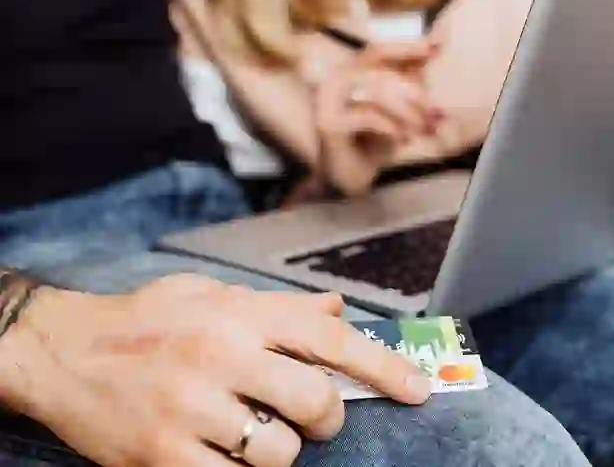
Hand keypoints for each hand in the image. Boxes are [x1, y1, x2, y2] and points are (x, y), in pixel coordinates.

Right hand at [0, 275, 430, 466]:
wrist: (63, 351)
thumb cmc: (145, 320)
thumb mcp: (212, 295)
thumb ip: (279, 305)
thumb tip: (336, 310)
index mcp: (239, 313)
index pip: (330, 337)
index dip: (382, 366)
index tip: (418, 389)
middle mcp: (221, 355)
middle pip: (315, 401)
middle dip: (327, 418)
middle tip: (313, 417)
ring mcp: (192, 407)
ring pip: (279, 450)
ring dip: (279, 449)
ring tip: (251, 431)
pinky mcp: (164, 454)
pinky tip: (222, 451)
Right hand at [312, 39, 445, 194]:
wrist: (351, 179)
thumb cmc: (375, 140)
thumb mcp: (399, 106)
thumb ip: (414, 75)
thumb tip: (439, 40)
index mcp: (349, 72)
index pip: (378, 51)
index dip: (406, 48)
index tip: (436, 48)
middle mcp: (333, 81)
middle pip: (380, 72)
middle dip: (413, 92)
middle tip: (434, 112)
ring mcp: (327, 102)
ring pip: (375, 92)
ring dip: (406, 112)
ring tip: (420, 129)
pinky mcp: (328, 124)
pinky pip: (368, 116)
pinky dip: (391, 127)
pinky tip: (401, 139)